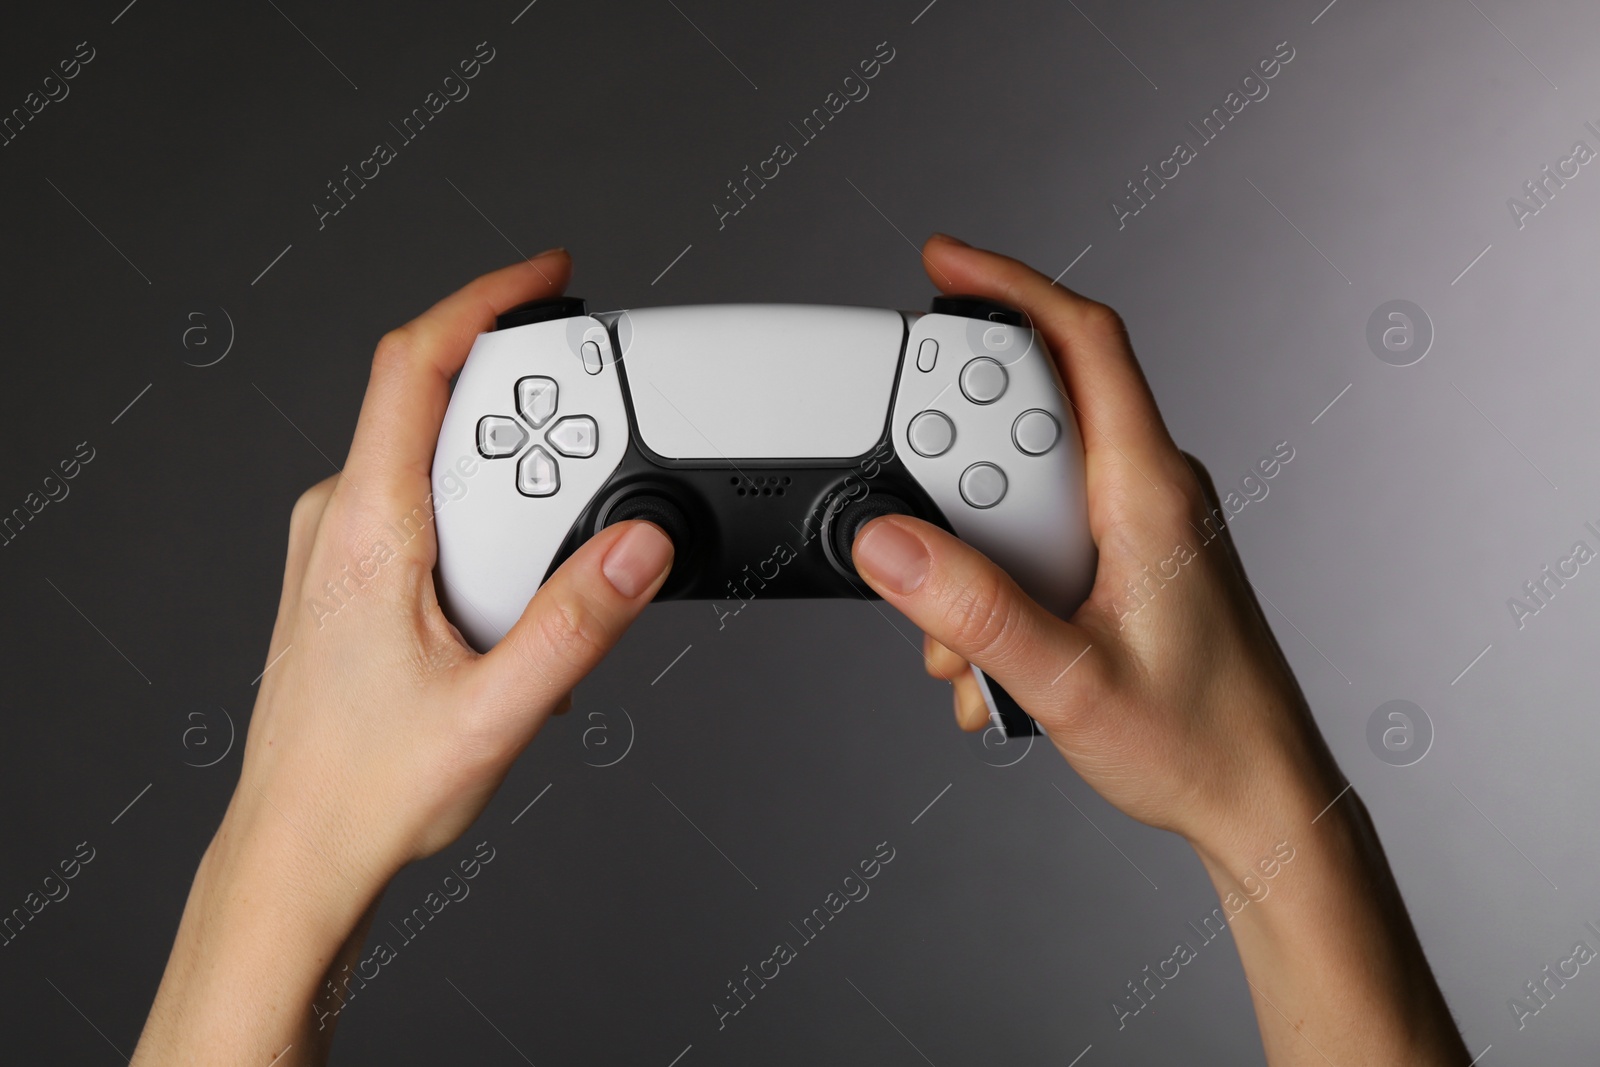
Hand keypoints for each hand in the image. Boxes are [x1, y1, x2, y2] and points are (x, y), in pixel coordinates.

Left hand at [133, 252, 674, 1063]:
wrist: (297, 851)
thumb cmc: (366, 789)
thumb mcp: (496, 714)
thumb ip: (576, 626)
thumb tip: (639, 548)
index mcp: (365, 530)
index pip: (412, 367)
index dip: (480, 300)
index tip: (543, 272)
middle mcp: (340, 520)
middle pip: (442, 406)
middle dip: (532, 411)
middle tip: (599, 452)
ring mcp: (338, 544)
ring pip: (438, 459)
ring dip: (515, 477)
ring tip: (560, 559)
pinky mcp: (348, 572)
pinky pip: (425, 501)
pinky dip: (488, 514)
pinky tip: (520, 588)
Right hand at [851, 235, 1467, 1065]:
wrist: (1260, 803)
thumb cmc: (1200, 741)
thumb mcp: (1067, 679)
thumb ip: (972, 609)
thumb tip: (891, 543)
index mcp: (1149, 490)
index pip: (1084, 342)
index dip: (1011, 286)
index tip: (943, 264)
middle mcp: (1146, 492)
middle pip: (1029, 419)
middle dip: (958, 475)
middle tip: (920, 527)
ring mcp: (1135, 529)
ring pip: (1022, 493)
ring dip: (971, 558)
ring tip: (968, 645)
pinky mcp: (1123, 566)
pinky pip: (1037, 541)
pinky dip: (995, 590)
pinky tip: (992, 662)